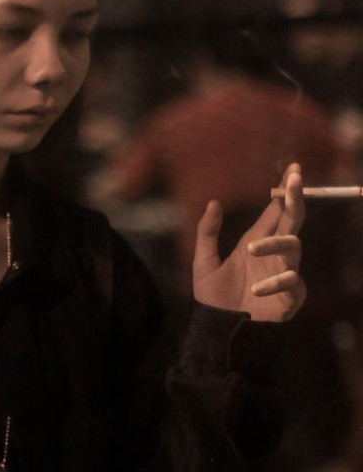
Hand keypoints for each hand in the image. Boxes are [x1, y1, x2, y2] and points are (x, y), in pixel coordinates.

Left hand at [192, 163, 305, 321]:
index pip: (275, 211)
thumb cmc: (214, 297)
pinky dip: (275, 283)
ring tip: (250, 250)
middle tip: (295, 180)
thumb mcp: (203, 261)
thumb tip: (213, 202)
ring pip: (293, 247)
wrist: (218, 330)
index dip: (284, 191)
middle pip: (292, 221)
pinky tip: (256, 288)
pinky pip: (291, 283)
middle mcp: (272, 254)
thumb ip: (207, 232)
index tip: (293, 169)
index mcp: (255, 241)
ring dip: (274, 244)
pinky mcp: (289, 297)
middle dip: (295, 199)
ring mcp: (283, 273)